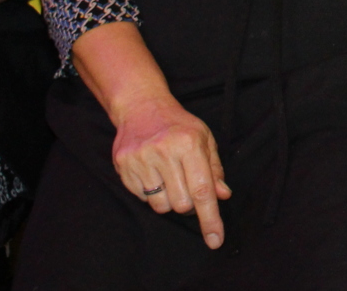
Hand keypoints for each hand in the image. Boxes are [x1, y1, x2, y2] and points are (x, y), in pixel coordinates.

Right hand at [110, 94, 232, 248]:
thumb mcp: (204, 139)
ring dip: (169, 200)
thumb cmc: (177, 125)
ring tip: (169, 178)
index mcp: (189, 143)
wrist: (141, 106)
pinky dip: (151, 193)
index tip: (215, 240)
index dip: (210, 219)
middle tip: (186, 185)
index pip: (202, 191)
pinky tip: (153, 173)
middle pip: (181, 204)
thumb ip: (214, 169)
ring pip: (161, 205)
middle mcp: (163, 152)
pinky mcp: (124, 166)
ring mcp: (141, 160)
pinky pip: (142, 198)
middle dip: (188, 203)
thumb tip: (222, 196)